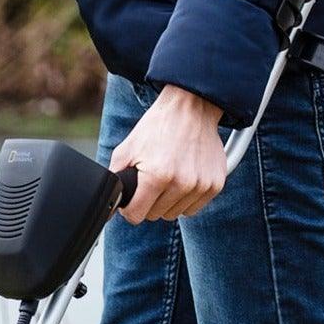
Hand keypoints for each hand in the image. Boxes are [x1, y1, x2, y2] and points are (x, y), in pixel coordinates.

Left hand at [109, 86, 227, 224]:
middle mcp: (181, 183)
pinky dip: (185, 199)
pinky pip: (193, 209)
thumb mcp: (126, 150)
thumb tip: (109, 203)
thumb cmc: (158, 127)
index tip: (133, 197)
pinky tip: (183, 179)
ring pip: (174, 214)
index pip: (136, 216)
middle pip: (154, 215)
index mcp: (157, 176)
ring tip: (168, 177)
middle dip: (149, 202)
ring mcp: (200, 185)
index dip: (130, 208)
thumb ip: (115, 179)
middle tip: (152, 180)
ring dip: (168, 201)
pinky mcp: (215, 184)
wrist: (192, 107)